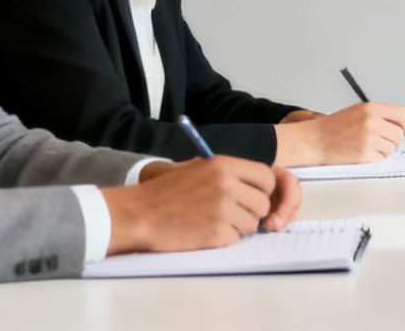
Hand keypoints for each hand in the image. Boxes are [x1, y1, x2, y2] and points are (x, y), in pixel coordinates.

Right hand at [104, 156, 298, 253]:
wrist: (138, 214)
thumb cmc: (165, 192)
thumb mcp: (197, 168)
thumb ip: (229, 171)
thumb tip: (259, 181)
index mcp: (224, 165)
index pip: (267, 177)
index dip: (262, 189)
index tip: (253, 196)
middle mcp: (227, 185)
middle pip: (263, 203)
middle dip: (251, 211)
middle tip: (232, 214)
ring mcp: (223, 210)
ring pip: (252, 223)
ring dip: (238, 226)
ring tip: (212, 221)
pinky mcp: (216, 234)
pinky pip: (236, 239)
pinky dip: (223, 238)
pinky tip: (204, 231)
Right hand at [276, 101, 404, 165]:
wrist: (314, 140)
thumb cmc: (333, 127)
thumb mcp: (357, 111)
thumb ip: (378, 115)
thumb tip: (399, 124)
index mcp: (371, 108)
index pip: (401, 114)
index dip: (404, 124)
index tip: (402, 129)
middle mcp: (372, 121)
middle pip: (399, 133)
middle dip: (394, 140)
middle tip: (384, 142)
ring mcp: (369, 138)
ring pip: (392, 147)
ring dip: (385, 150)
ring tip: (370, 147)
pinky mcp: (364, 154)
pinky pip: (382, 157)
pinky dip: (376, 157)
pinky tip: (364, 153)